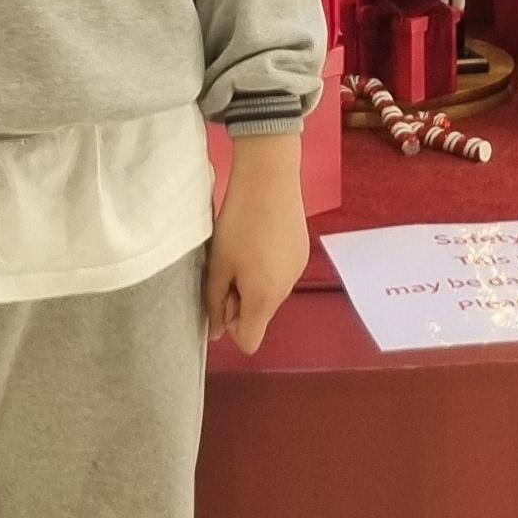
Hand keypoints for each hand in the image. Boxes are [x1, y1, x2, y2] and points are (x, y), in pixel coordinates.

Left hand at [204, 131, 307, 351]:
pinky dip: (269, 266)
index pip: (249, 341)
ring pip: (270, 293)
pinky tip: (261, 236)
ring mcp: (297, 271)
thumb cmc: (239, 221)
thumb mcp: (219, 263)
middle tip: (228, 265)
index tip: (222, 294)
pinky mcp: (303, 252)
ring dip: (255, 282)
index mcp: (264, 299)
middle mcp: (286, 291)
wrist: (270, 177)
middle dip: (241, 300)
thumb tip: (216, 333)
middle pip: (260, 315)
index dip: (231, 325)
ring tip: (244, 247)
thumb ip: (215, 302)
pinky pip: (281, 274)